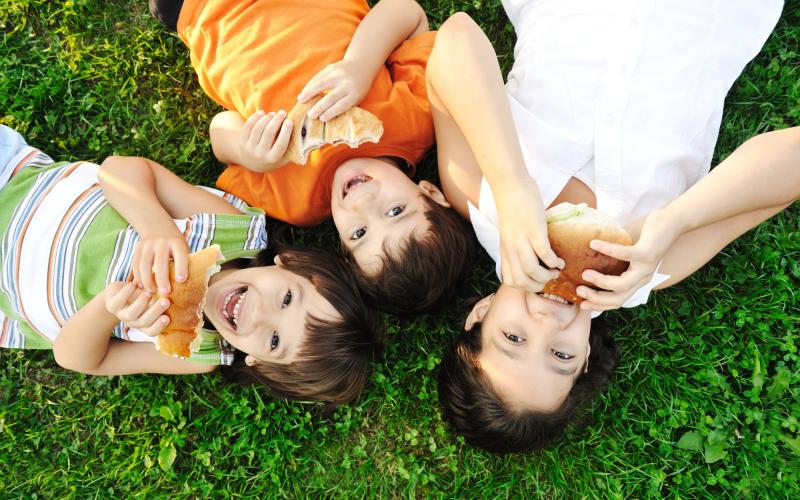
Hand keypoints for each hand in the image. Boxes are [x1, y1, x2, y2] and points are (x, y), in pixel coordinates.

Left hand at [104, 282, 170, 335]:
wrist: (117, 292)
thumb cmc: (140, 295)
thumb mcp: (152, 299)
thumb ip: (163, 299)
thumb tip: (184, 296)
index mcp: (143, 323)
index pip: (151, 331)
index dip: (159, 326)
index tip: (168, 317)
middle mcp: (132, 322)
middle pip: (143, 322)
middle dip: (155, 312)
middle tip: (166, 301)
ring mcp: (121, 314)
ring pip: (131, 314)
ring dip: (141, 303)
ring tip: (149, 292)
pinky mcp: (112, 305)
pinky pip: (119, 301)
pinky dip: (128, 292)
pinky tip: (135, 285)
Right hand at [132, 228, 187, 294]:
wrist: (157, 226)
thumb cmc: (175, 244)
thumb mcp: (183, 247)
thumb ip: (186, 261)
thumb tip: (194, 284)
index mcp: (177, 242)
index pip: (180, 255)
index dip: (181, 267)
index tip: (181, 281)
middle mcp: (162, 242)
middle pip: (160, 261)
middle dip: (162, 278)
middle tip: (165, 293)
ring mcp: (148, 244)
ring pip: (145, 264)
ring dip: (147, 280)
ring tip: (151, 293)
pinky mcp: (138, 248)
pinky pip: (136, 264)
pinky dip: (137, 276)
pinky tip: (141, 287)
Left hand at [238, 110, 292, 171]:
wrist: (251, 162)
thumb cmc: (273, 157)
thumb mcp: (283, 158)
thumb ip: (294, 149)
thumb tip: (307, 135)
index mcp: (272, 159)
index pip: (280, 144)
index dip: (285, 131)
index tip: (290, 121)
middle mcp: (260, 155)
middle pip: (269, 133)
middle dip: (277, 120)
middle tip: (283, 112)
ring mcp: (249, 148)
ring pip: (258, 128)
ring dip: (267, 118)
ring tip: (273, 113)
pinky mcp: (242, 142)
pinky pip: (248, 126)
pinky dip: (255, 117)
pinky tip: (262, 113)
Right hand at [297, 59, 372, 120]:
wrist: (362, 66)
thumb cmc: (357, 89)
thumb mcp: (355, 98)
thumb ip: (343, 105)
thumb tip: (323, 115)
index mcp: (355, 95)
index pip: (341, 105)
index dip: (330, 113)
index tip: (321, 119)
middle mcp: (347, 84)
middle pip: (330, 97)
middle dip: (319, 107)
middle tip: (310, 115)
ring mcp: (339, 75)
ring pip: (321, 85)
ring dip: (309, 93)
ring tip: (301, 101)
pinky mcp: (332, 67)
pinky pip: (318, 77)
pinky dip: (310, 85)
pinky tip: (304, 91)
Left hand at [494, 177, 564, 291]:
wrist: (510, 186)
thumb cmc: (512, 207)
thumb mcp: (509, 233)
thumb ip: (516, 248)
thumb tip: (532, 259)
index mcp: (505, 251)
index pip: (510, 281)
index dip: (526, 287)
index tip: (538, 281)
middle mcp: (510, 249)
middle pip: (521, 282)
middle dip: (538, 286)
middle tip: (549, 278)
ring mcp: (521, 240)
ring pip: (532, 271)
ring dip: (547, 276)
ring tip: (556, 270)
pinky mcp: (534, 231)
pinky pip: (544, 254)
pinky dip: (554, 261)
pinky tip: (560, 259)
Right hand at [577, 209, 680, 311]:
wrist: (672, 222)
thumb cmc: (646, 236)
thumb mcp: (628, 253)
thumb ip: (613, 259)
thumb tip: (586, 255)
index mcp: (637, 281)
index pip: (618, 301)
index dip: (599, 305)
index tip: (582, 303)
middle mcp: (642, 278)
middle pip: (619, 298)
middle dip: (597, 298)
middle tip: (579, 290)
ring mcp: (645, 268)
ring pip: (622, 285)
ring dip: (601, 282)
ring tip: (585, 274)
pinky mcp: (647, 253)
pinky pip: (625, 255)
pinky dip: (608, 250)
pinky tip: (594, 244)